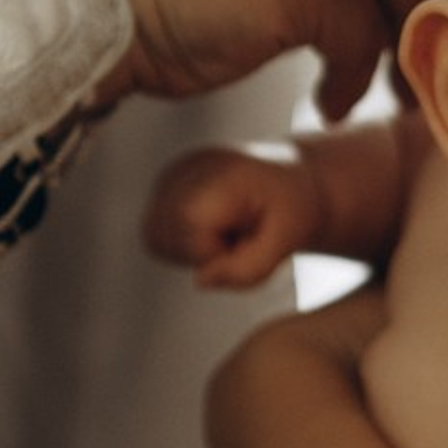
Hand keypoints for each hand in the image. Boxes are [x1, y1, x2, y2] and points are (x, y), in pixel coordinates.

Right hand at [145, 147, 317, 288]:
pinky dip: (181, 240)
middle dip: (200, 252)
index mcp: (223, 173)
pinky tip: (213, 228)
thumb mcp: (287, 242)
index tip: (247, 240)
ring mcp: (173, 172)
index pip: (188, 232)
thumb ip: (248, 270)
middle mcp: (189, 167)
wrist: (294, 180)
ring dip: (188, 248)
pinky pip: (155, 230)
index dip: (214, 253)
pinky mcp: (166, 182)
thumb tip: (199, 280)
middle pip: (162, 236)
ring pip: (153, 236)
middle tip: (240, 238)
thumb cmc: (292, 209)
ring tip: (227, 232)